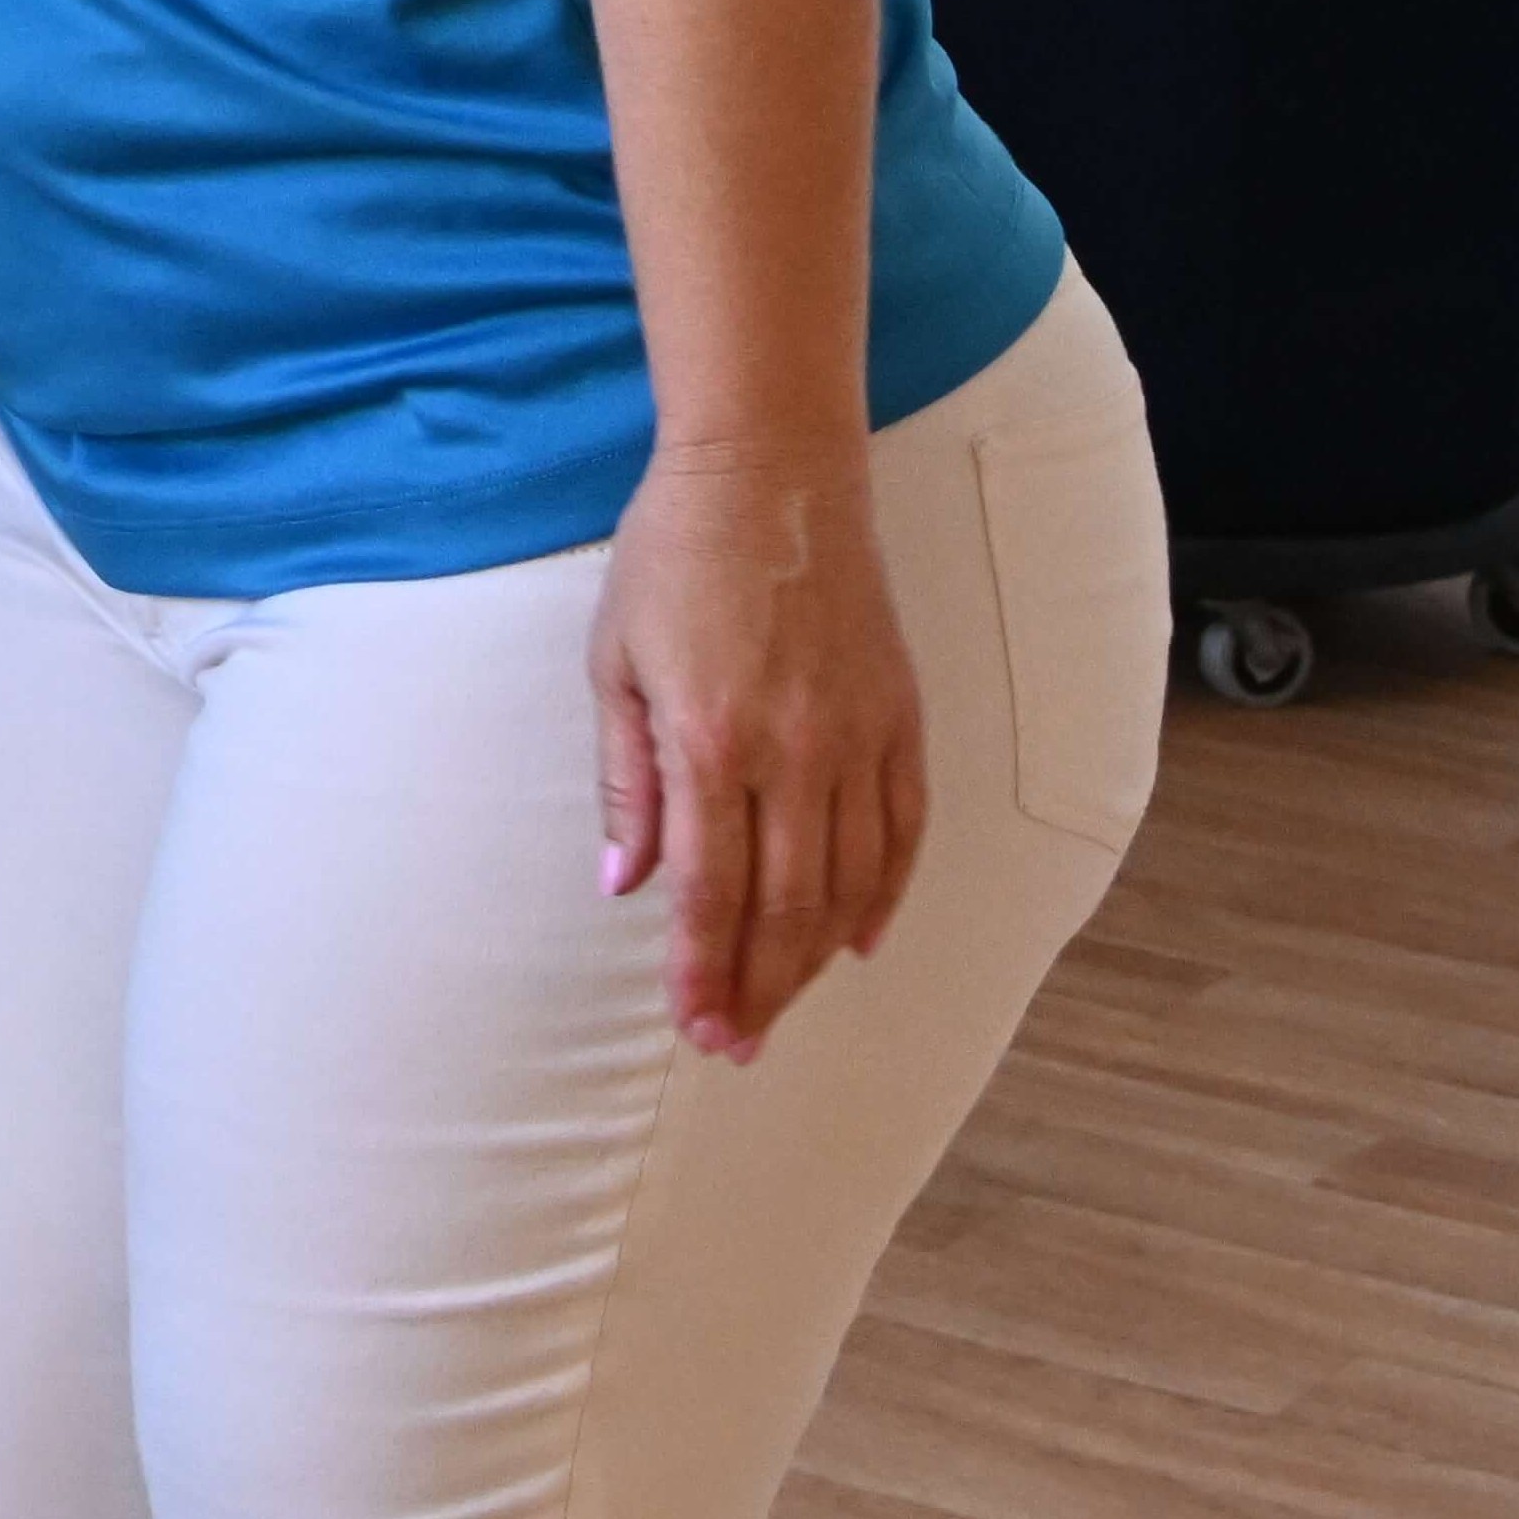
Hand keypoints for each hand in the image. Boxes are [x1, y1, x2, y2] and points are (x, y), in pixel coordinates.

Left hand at [590, 435, 923, 1056]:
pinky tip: (857, 940)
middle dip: (758, 987)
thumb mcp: (615, 662)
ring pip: (849, 884)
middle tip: (734, 1044)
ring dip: (814, 960)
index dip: (703, 969)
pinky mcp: (901, 718)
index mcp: (710, 739)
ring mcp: (857, 737)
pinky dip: (884, 895)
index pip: (712, 891)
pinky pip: (903, 831)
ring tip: (781, 1008)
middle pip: (786, 907)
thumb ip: (627, 779)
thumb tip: (626, 883)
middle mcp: (793, 751)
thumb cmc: (671, 558)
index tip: (694, 1024)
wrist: (770, 473)